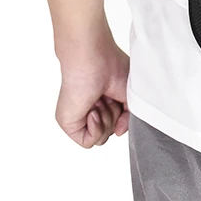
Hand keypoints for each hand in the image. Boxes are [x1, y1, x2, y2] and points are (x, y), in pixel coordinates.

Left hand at [56, 33, 129, 147]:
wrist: (92, 58)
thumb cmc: (111, 65)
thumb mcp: (130, 95)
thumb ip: (129, 118)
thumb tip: (119, 133)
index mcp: (106, 101)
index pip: (118, 123)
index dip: (124, 114)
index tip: (120, 98)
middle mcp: (93, 109)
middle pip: (111, 132)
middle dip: (116, 116)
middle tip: (109, 96)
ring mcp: (81, 117)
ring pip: (101, 139)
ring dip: (107, 120)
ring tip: (100, 100)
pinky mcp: (70, 124)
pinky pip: (88, 142)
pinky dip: (96, 129)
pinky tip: (93, 111)